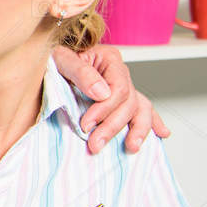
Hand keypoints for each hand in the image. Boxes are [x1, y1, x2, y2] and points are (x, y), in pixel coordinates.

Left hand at [51, 43, 167, 154]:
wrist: (45, 60)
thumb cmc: (52, 58)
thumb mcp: (61, 59)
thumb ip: (80, 72)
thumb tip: (102, 93)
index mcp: (109, 60)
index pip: (119, 89)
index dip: (104, 110)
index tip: (86, 125)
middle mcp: (120, 73)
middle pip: (129, 103)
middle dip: (113, 126)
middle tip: (95, 144)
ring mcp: (123, 87)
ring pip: (141, 108)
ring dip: (139, 130)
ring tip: (131, 147)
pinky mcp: (119, 100)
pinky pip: (142, 109)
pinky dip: (153, 122)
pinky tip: (161, 134)